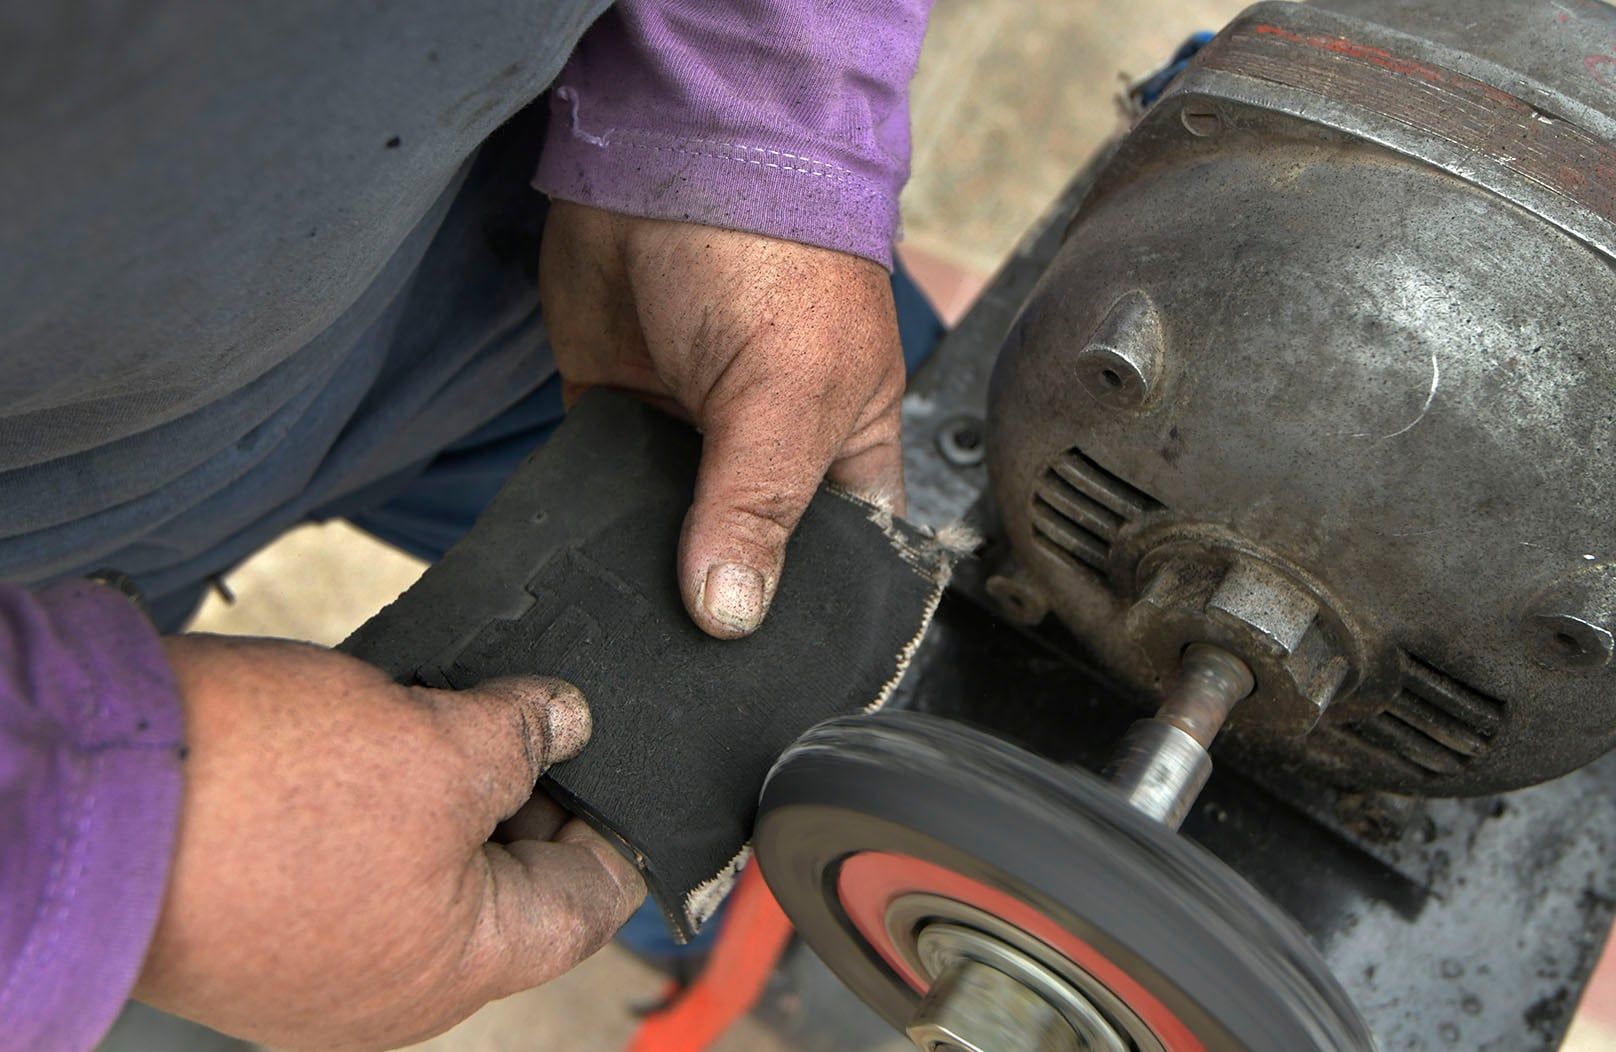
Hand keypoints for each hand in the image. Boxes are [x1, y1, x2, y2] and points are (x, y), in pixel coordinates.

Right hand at [135, 635, 643, 1050]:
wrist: (84, 806)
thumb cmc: (262, 795)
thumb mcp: (435, 744)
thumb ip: (521, 737)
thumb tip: (566, 719)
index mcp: (461, 967)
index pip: (584, 904)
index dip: (612, 821)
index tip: (611, 758)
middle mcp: (395, 990)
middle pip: (505, 894)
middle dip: (522, 799)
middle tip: (523, 717)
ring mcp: (321, 967)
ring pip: (427, 878)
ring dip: (445, 798)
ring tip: (442, 716)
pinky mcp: (261, 930)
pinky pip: (352, 874)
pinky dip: (377, 814)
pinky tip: (368, 745)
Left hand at [540, 201, 906, 638]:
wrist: (657, 162)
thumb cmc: (767, 254)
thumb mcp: (788, 392)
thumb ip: (758, 506)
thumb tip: (729, 616)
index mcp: (842, 457)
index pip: (844, 567)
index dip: (813, 622)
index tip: (771, 684)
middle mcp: (767, 460)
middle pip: (747, 567)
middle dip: (718, 615)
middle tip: (685, 676)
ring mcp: (688, 448)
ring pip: (669, 548)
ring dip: (647, 583)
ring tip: (625, 644)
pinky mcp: (615, 427)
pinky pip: (602, 505)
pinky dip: (590, 537)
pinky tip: (580, 579)